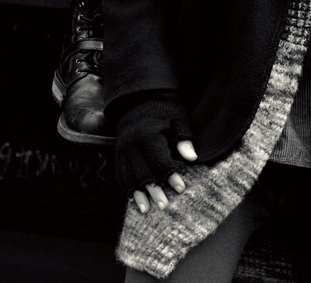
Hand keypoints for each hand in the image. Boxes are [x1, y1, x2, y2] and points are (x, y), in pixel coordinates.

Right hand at [113, 96, 197, 212]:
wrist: (139, 99)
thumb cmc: (164, 110)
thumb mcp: (178, 118)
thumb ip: (184, 137)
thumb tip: (192, 158)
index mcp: (148, 135)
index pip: (159, 160)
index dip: (171, 175)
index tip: (181, 188)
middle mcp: (131, 144)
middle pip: (142, 172)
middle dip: (153, 190)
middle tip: (164, 206)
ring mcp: (122, 150)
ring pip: (128, 177)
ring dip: (137, 194)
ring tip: (146, 210)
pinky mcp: (118, 154)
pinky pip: (121, 175)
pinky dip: (127, 188)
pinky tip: (134, 201)